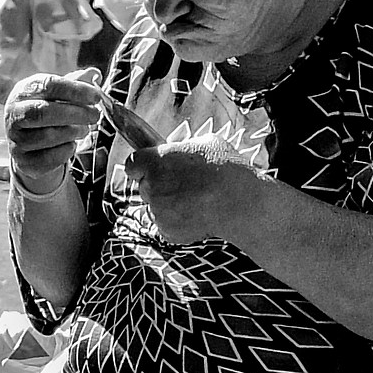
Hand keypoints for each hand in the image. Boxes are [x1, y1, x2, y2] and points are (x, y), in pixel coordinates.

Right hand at [3, 67, 104, 191]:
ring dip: (73, 132)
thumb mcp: (59, 95)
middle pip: (44, 112)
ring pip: (48, 136)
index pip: (48, 85)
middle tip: (95, 115)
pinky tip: (71, 144)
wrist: (30, 146)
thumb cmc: (48, 112)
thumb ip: (76, 83)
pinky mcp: (23, 161)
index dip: (75, 90)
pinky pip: (50, 157)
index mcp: (23, 91)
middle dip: (75, 113)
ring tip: (84, 129)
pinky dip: (67, 150)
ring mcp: (16, 139)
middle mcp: (14, 114)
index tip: (96, 97)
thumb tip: (95, 74)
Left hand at [123, 139, 273, 248]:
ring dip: (170, 205)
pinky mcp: (166, 230)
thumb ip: (184, 147)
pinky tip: (198, 215)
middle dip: (159, 186)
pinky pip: (167, 224)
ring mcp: (157, 210)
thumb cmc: (226, 168)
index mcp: (155, 161)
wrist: (240, 202)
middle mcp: (151, 186)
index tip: (153, 170)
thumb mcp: (206, 142)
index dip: (143, 167)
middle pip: (145, 187)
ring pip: (157, 207)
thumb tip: (180, 149)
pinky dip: (179, 222)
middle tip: (184, 185)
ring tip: (197, 201)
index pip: (132, 164)